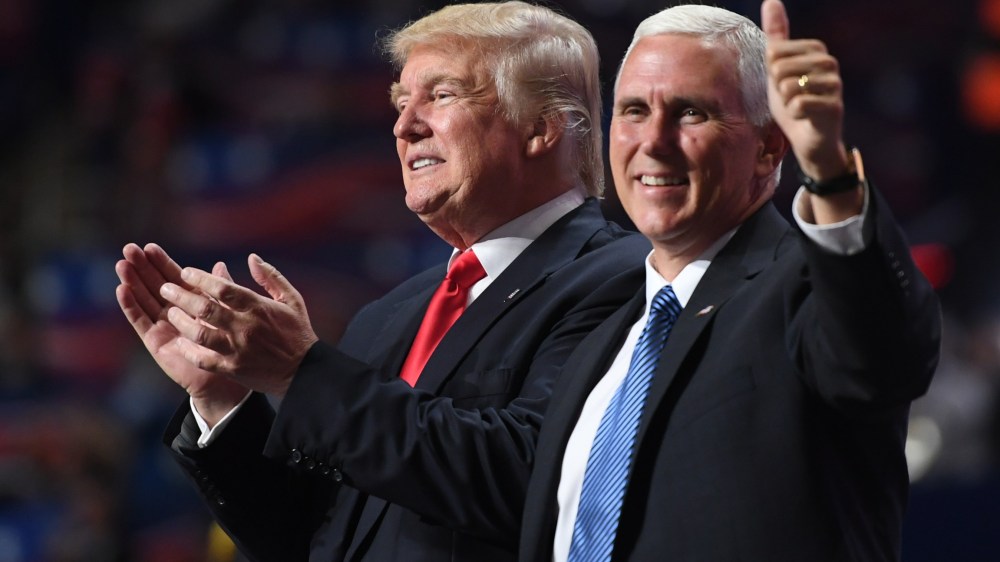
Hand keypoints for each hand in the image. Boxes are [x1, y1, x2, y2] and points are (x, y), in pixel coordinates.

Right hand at [116, 243, 248, 425]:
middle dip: (142, 267)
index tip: (150, 246)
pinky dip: (131, 306)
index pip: (174, 277)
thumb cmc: (231, 345)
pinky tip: (122, 290)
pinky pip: (141, 322)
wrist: (226, 379)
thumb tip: (219, 265)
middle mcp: (174, 312)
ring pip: (144, 299)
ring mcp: (163, 326)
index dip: (162, 262)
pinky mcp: (156, 341)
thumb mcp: (228, 312)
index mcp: (192, 302)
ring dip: (132, 282)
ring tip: (121, 264)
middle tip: (129, 248)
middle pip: (154, 285)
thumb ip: (221, 289)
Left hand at [158, 253, 318, 398]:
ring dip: (181, 322)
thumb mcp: (291, 299)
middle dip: (181, 296)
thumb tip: (252, 258)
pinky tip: (179, 341)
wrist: (305, 371)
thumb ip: (271, 277)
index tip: (185, 272)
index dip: (200, 278)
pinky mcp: (232, 368)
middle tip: (165, 288)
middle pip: (206, 309)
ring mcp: (237, 350)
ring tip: (170, 313)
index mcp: (258, 308)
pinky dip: (189, 350)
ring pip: (200, 334)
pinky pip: (203, 359)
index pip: (223, 288)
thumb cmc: (297, 332)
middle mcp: (245, 328)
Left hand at [762, 0, 848, 180]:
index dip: (772, 73)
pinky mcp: (835, 106)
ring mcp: (835, 84)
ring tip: (798, 106)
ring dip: (785, 101)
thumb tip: (771, 0)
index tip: (785, 83)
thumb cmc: (793, 102)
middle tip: (791, 98)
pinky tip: (804, 117)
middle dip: (778, 88)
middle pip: (779, 67)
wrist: (809, 139)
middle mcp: (829, 62)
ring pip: (788, 86)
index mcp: (816, 49)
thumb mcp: (778, 67)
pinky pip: (798, 104)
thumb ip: (776, 36)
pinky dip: (794, 114)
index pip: (774, 51)